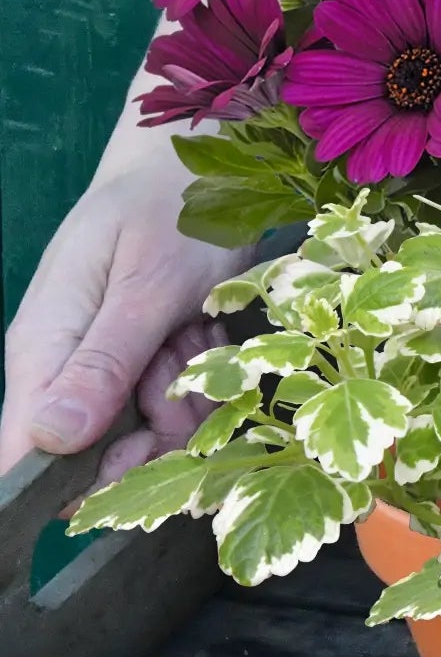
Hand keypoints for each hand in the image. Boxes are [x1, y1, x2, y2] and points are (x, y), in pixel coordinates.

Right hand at [0, 158, 247, 486]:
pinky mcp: (144, 362)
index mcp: (44, 348)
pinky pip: (178, 404)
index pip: (21, 449)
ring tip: (193, 329)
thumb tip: (51, 440)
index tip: (128, 477)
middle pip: (102, 455)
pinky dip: (203, 376)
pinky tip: (203, 330)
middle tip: (181, 361)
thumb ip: (103, 362)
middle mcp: (66, 367)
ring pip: (151, 433)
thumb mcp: (146, 286)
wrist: (194, 169)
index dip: (64, 486)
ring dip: (189, 396)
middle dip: (159, 431)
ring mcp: (106, 366)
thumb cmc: (167, 215)